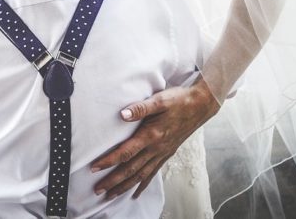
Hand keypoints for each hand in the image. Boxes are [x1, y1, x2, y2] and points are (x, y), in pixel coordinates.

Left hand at [91, 78, 220, 199]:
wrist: (200, 106)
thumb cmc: (179, 100)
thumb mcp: (159, 100)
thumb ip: (140, 108)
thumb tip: (122, 115)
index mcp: (151, 135)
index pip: (126, 152)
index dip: (109, 161)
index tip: (94, 168)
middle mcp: (156, 148)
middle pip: (131, 169)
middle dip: (113, 181)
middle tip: (97, 190)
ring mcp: (162, 153)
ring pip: (140, 175)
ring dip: (124, 186)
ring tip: (111, 195)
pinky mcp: (166, 154)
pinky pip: (153, 173)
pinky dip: (142, 184)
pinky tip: (136, 193)